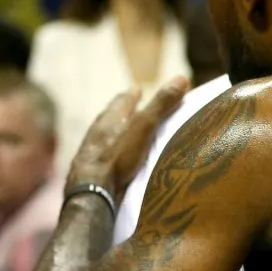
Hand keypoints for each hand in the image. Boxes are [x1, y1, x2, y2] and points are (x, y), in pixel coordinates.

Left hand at [67, 77, 188, 202]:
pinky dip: (110, 156)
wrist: (91, 193)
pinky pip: (101, 159)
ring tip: (124, 135)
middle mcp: (96, 134)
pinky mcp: (89, 175)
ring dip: (114, 135)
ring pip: (103, 139)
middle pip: (109, 118)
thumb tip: (182, 77)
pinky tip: (115, 163)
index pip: (121, 102)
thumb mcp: (144, 127)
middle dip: (121, 113)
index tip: (137, 88)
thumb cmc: (117, 156)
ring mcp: (90, 155)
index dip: (131, 95)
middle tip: (130, 108)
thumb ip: (161, 105)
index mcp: (109, 120)